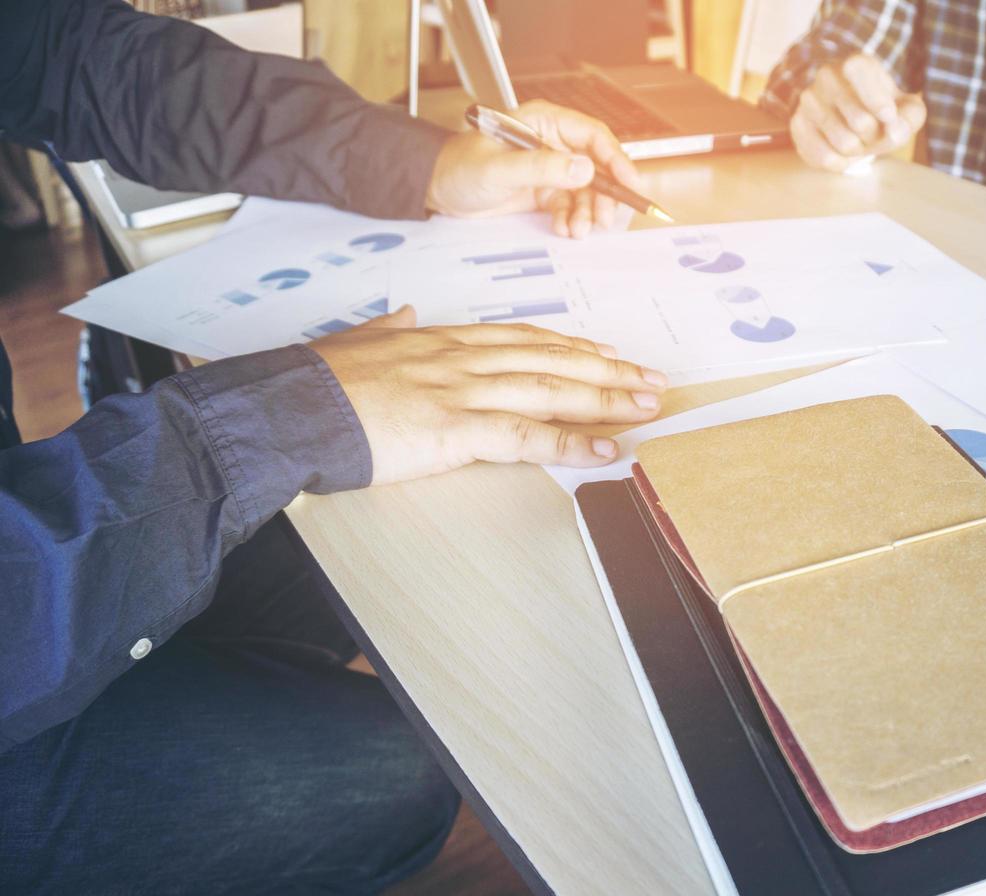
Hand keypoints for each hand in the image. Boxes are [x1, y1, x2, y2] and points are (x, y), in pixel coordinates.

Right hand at [310, 306, 666, 482]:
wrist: (291, 404)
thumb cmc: (319, 380)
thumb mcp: (360, 340)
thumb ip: (390, 326)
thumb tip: (405, 311)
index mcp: (442, 339)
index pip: (521, 338)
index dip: (569, 344)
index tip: (604, 349)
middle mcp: (462, 358)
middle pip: (550, 359)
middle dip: (606, 369)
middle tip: (649, 378)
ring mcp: (462, 391)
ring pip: (550, 390)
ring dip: (605, 399)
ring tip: (646, 406)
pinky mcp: (455, 429)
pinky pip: (526, 436)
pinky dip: (571, 443)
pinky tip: (606, 450)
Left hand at [426, 100, 646, 238]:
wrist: (437, 190)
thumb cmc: (459, 168)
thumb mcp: (500, 168)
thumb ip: (542, 167)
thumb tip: (584, 169)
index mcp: (545, 122)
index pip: (593, 136)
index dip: (616, 159)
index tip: (629, 183)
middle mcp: (553, 142)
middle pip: (597, 167)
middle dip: (604, 195)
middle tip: (604, 219)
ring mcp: (550, 168)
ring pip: (587, 191)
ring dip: (588, 213)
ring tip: (578, 230)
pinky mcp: (544, 191)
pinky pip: (571, 206)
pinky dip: (572, 220)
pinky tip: (565, 229)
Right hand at [790, 54, 926, 171]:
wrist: (850, 116)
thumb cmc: (881, 111)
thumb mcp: (906, 109)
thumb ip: (910, 117)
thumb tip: (893, 131)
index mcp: (855, 64)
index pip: (858, 72)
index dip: (878, 100)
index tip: (889, 117)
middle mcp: (827, 77)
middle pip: (861, 122)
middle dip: (876, 137)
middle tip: (875, 134)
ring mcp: (809, 100)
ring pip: (844, 143)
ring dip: (860, 152)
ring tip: (860, 143)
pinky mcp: (797, 124)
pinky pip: (824, 157)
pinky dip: (841, 163)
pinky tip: (844, 155)